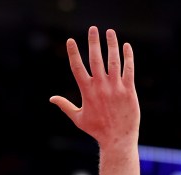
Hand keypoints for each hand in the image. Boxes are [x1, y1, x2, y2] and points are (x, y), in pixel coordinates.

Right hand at [50, 26, 138, 147]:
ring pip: (113, 61)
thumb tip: (51, 99)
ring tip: (110, 32)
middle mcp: (101, 87)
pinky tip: (126, 46)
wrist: (117, 140)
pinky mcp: (129, 91)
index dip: (73, 53)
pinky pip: (128, 69)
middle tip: (93, 29)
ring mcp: (115, 88)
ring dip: (111, 44)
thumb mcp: (78, 119)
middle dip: (93, 42)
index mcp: (87, 92)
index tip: (70, 40)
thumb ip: (65, 106)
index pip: (77, 67)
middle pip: (96, 59)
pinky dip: (127, 57)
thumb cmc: (97, 130)